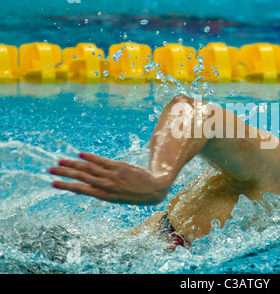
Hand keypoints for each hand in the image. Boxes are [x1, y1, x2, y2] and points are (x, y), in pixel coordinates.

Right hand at [49, 153, 170, 204]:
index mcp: (105, 196)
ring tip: (60, 161)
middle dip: (65, 173)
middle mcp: (107, 186)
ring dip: (73, 164)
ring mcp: (112, 175)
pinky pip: (102, 161)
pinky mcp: (119, 166)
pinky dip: (90, 157)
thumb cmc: (134, 194)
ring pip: (89, 168)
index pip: (81, 190)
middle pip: (82, 177)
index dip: (67, 186)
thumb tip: (87, 187)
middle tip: (51, 170)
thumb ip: (103, 191)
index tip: (54, 183)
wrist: (154, 189)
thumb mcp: (117, 198)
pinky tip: (80, 154)